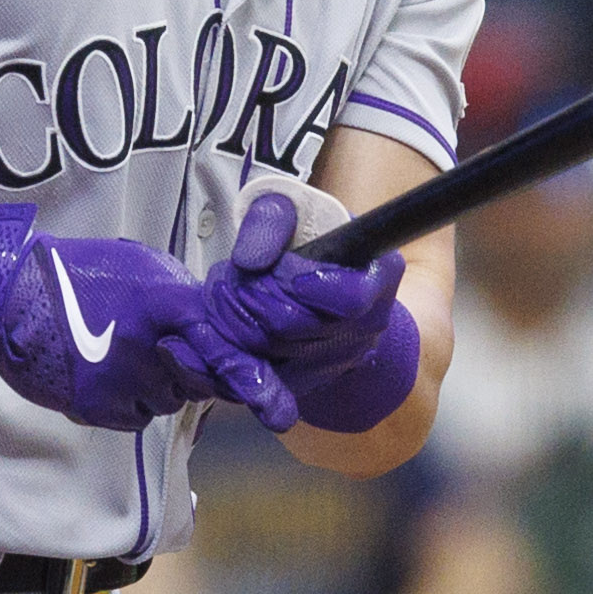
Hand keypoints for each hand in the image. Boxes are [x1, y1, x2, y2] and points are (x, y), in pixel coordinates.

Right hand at [0, 207, 285, 431]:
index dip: (250, 372)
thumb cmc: (77, 272)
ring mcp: (122, 383)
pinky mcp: (97, 408)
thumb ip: (181, 296)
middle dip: (203, 372)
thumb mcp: (140, 265)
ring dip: (162, 384)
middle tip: (179, 356)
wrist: (9, 298)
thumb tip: (214, 319)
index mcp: (163, 304)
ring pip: (169, 400)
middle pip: (202, 380)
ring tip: (126, 353)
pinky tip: (108, 373)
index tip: (280, 407)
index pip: (221, 343)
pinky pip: (136, 417)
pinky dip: (131, 401)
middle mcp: (149, 348)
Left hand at [199, 183, 419, 435]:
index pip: (350, 299)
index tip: (286, 273)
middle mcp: (366, 326)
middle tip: (227, 275)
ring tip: (223, 294)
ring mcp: (335, 361)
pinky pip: (251, 376)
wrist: (316, 277)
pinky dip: (223, 351)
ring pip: (265, 352)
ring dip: (230, 322)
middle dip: (250, 297)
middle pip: (292, 326)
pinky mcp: (301, 383)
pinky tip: (214, 328)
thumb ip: (270, 221)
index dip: (312, 287)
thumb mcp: (291, 210)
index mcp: (377, 277)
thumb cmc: (307, 237)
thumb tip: (249, 260)